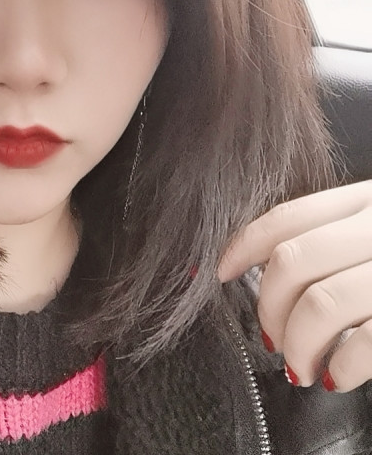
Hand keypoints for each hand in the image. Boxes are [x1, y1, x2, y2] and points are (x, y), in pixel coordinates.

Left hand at [217, 180, 371, 391]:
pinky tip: (339, 375)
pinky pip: (368, 340)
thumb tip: (270, 271)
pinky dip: (343, 365)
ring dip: (296, 342)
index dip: (242, 246)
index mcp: (368, 200)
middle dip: (266, 304)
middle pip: (293, 262)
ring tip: (297, 364)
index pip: (287, 218)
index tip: (218, 271)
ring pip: (322, 304)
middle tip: (266, 332)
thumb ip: (338, 235)